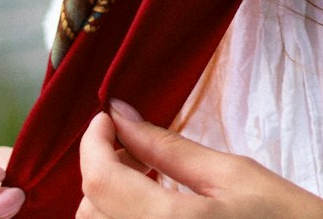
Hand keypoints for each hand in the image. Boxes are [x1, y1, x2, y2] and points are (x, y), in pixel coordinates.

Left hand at [78, 102, 322, 218]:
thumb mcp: (231, 173)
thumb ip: (167, 147)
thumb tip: (121, 114)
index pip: (100, 178)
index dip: (94, 141)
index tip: (106, 119)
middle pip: (91, 212)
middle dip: (104, 171)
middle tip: (134, 145)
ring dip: (110, 202)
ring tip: (146, 179)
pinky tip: (154, 207)